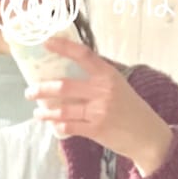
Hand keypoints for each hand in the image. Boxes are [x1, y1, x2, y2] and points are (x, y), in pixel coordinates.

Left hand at [25, 35, 172, 170]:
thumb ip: (99, 76)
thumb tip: (76, 64)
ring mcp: (99, 111)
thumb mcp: (119, 86)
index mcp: (108, 75)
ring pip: (63, 109)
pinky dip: (59, 126)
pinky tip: (53, 126)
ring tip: (38, 112)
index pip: (83, 55)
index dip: (63, 47)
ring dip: (46, 112)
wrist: (147, 135)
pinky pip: (70, 126)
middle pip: (65, 86)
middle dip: (42, 89)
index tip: (46, 43)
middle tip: (30, 91)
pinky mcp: (96, 129)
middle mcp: (103, 91)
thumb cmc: (131, 109)